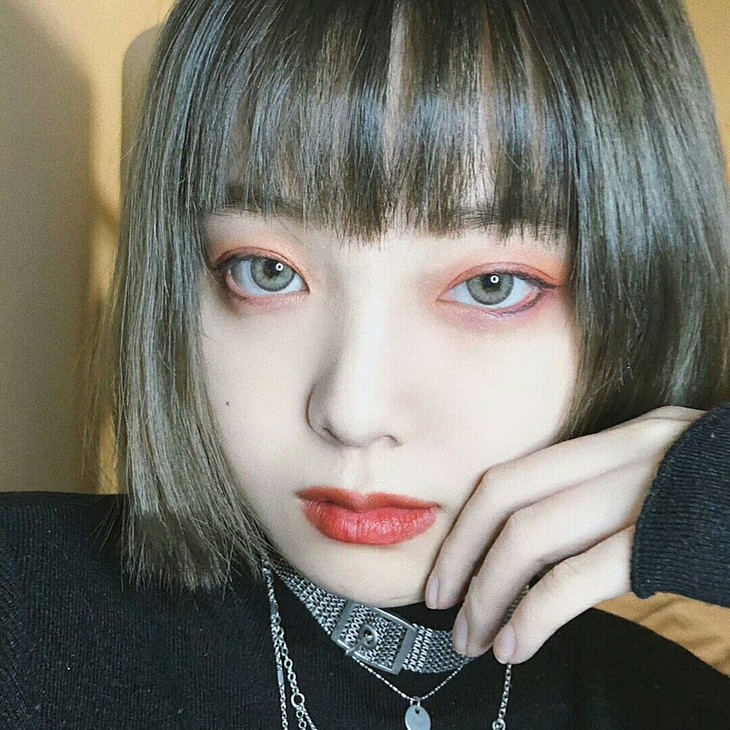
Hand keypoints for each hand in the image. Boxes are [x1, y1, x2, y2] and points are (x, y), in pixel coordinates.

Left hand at [424, 405, 705, 663]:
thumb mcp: (671, 485)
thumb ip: (613, 504)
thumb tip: (548, 555)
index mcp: (621, 438)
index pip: (513, 474)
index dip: (467, 524)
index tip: (448, 567)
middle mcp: (627, 451)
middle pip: (506, 498)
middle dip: (462, 556)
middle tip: (444, 605)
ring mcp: (648, 490)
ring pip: (530, 537)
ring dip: (489, 593)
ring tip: (474, 637)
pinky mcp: (669, 538)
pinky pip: (578, 576)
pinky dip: (534, 614)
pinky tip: (517, 645)